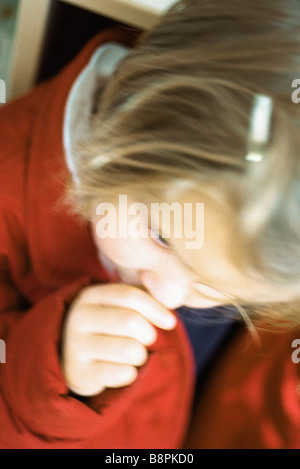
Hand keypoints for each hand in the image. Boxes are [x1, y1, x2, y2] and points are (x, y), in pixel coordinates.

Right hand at [61, 283, 175, 396]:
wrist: (74, 360)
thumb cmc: (109, 327)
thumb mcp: (122, 305)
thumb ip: (147, 293)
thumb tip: (166, 287)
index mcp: (92, 295)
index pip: (130, 295)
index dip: (155, 308)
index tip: (170, 322)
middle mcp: (80, 317)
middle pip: (131, 321)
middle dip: (148, 333)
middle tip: (147, 340)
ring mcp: (76, 346)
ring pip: (129, 349)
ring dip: (140, 355)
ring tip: (133, 354)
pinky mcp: (80, 374)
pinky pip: (122, 373)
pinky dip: (130, 373)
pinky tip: (122, 369)